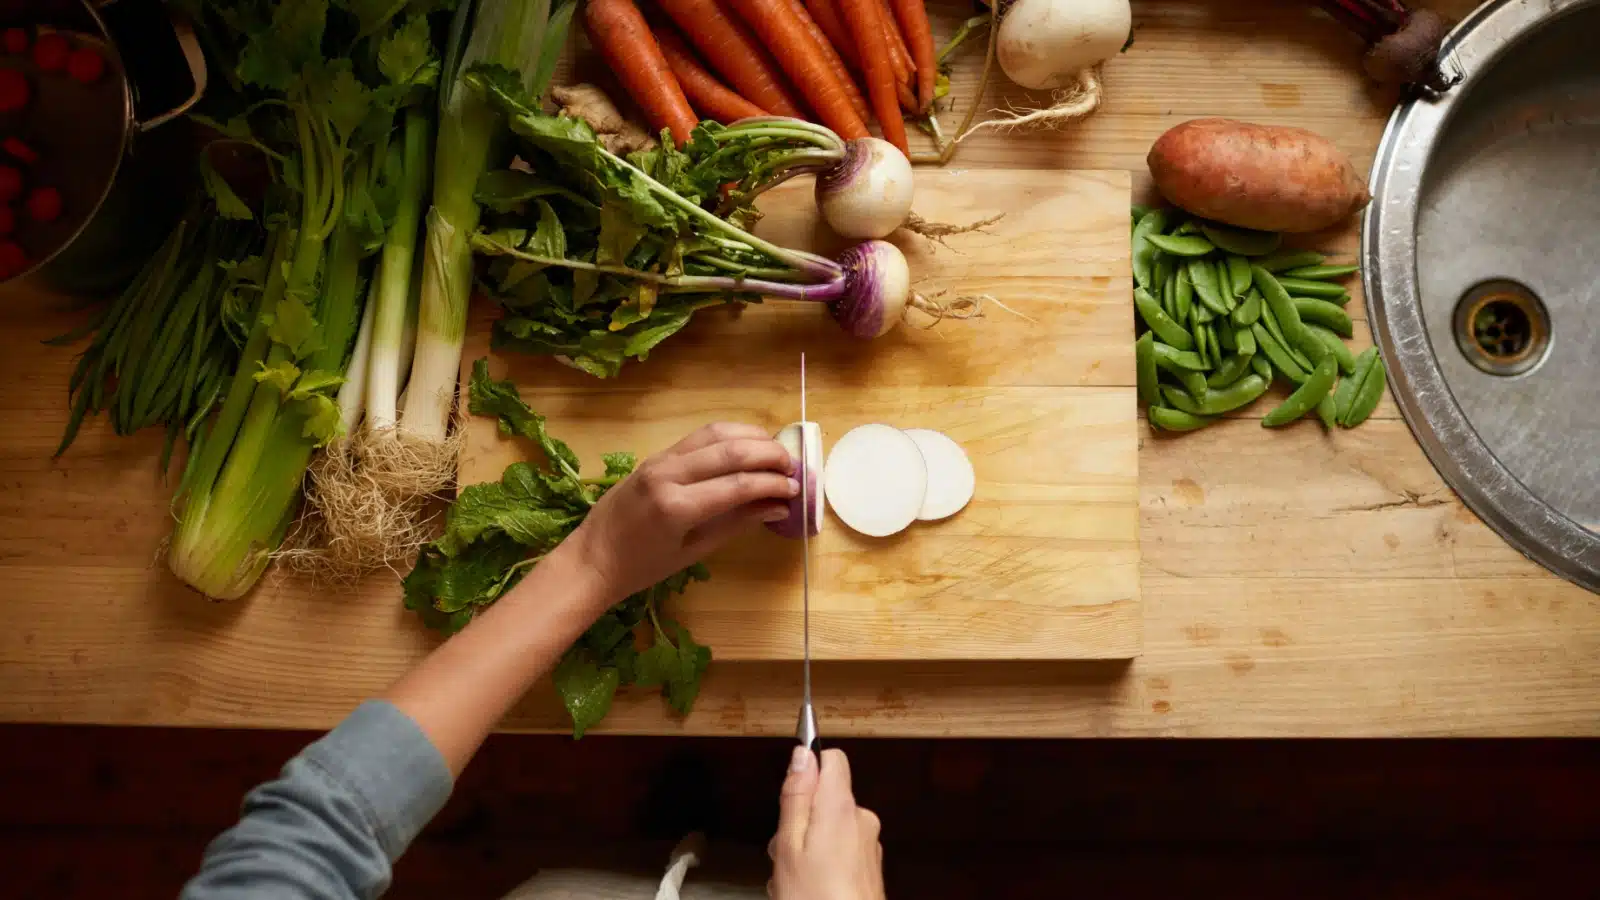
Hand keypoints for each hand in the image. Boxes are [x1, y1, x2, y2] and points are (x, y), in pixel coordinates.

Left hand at [568, 423, 796, 601]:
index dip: (773, 484)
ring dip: (752, 437)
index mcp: (676, 507)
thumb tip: (779, 507)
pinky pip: (699, 437)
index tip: (796, 490)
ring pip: (716, 433)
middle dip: (770, 455)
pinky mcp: (656, 455)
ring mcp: (660, 460)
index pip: (739, 484)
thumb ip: (737, 523)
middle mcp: (668, 474)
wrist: (592, 558)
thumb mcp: (694, 552)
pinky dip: (729, 436)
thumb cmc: (642, 567)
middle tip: (794, 467)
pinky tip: (747, 446)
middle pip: (731, 450)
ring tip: (777, 452)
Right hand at [769, 748, 885, 899]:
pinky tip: (808, 890)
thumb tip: (802, 753)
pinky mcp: (869, 869)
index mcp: (841, 807)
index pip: (832, 759)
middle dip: (799, 820)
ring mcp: (868, 845)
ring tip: (793, 881)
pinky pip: (840, 851)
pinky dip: (821, 865)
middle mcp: (862, 820)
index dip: (807, 769)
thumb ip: (796, 797)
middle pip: (826, 798)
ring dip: (807, 848)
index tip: (789, 796)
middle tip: (783, 856)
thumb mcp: (790, 846)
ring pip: (829, 828)